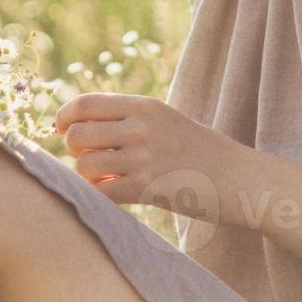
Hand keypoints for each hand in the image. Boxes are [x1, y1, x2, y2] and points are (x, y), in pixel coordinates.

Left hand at [54, 93, 248, 222]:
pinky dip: (101, 197)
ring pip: (85, 167)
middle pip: (77, 136)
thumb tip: (80, 127)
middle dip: (75, 152)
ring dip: (89, 178)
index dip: (64, 117)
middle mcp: (141, 127)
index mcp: (144, 106)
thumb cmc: (200, 152)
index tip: (61, 130)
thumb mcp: (166, 121)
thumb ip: (129, 120)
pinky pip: (101, 193)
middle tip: (92, 161)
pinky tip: (116, 196)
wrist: (239, 178)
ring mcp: (144, 157)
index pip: (85, 104)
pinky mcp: (148, 188)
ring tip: (109, 181)